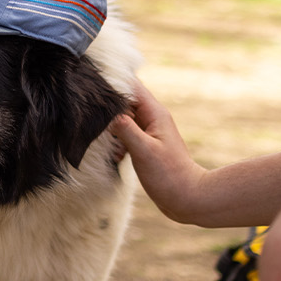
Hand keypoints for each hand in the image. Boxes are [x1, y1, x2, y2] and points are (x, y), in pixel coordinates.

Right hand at [108, 78, 210, 223]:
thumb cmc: (169, 175)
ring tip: (111, 144)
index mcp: (155, 113)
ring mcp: (149, 132)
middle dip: (109, 109)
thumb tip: (108, 112)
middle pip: (125, 100)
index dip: (113, 82)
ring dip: (112, 128)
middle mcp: (152, 118)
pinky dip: (118, 142)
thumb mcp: (143, 150)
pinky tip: (117, 156)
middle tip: (98, 122)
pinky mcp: (146, 145)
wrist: (187, 198)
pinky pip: (126, 135)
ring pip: (123, 118)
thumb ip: (125, 128)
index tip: (94, 87)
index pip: (131, 85)